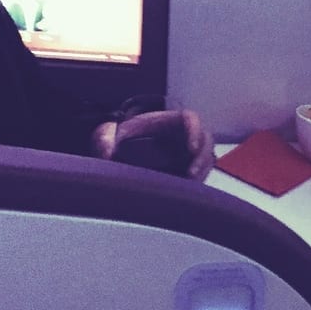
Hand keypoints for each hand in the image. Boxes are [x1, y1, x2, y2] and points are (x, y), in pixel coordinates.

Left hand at [92, 109, 214, 181]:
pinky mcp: (187, 170)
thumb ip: (103, 138)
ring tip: (190, 184)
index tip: (191, 147)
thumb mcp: (107, 136)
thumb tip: (107, 151)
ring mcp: (186, 153)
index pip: (189, 118)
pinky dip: (199, 181)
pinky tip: (188, 191)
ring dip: (203, 170)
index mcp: (166, 121)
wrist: (118, 157)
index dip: (194, 130)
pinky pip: (201, 173)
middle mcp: (180, 135)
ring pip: (206, 157)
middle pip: (205, 139)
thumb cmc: (118, 140)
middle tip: (192, 173)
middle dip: (202, 156)